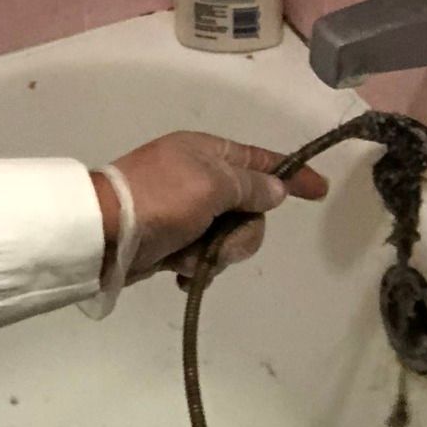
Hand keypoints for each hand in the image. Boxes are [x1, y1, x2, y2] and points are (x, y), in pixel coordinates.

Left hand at [89, 132, 328, 288]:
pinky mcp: (175, 240)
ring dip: (216, 254)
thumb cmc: (159, 199)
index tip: (320, 191)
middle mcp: (201, 177)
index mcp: (207, 152)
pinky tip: (181, 273)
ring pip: (231, 237)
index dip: (292, 174)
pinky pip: (206, 256)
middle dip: (241, 233)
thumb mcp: (210, 185)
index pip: (261, 160)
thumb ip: (249, 186)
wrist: (105, 234)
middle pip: (251, 209)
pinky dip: (198, 267)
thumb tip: (275, 188)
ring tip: (190, 258)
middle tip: (218, 241)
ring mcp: (188, 210)